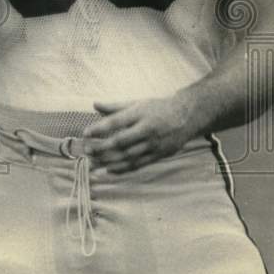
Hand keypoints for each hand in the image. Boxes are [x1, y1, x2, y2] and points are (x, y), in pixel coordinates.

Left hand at [82, 94, 197, 173]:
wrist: (187, 116)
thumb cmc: (158, 108)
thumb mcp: (137, 103)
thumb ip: (115, 106)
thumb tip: (94, 104)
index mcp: (140, 114)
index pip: (116, 122)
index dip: (100, 128)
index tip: (85, 133)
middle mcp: (146, 130)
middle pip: (121, 142)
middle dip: (102, 147)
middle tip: (87, 150)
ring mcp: (154, 144)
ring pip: (128, 156)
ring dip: (109, 161)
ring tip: (94, 163)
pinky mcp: (159, 155)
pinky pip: (139, 164)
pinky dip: (123, 169)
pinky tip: (110, 170)